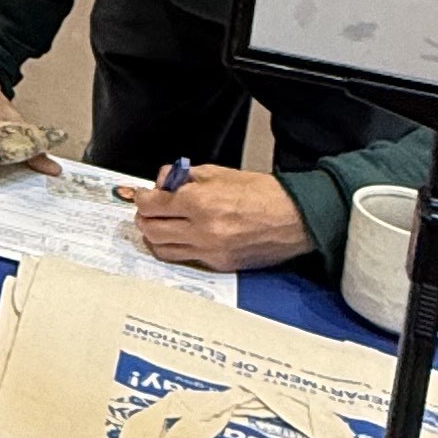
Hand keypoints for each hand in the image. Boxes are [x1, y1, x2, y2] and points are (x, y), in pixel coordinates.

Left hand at [117, 168, 313, 271]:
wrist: (296, 218)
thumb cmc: (263, 193)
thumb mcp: (219, 173)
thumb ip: (184, 177)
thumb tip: (162, 183)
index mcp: (201, 202)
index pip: (151, 205)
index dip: (141, 198)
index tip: (142, 195)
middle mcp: (202, 230)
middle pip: (150, 229)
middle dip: (143, 217)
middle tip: (148, 210)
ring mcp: (210, 251)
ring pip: (162, 249)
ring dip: (154, 235)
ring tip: (160, 224)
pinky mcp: (219, 264)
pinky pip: (184, 258)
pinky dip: (176, 247)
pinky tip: (180, 236)